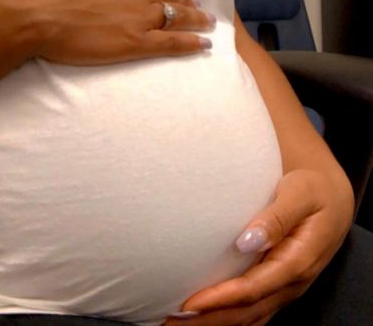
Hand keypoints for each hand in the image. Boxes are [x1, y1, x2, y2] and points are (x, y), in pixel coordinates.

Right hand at [0, 0, 214, 65]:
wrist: (35, 10)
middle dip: (187, 2)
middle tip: (199, 7)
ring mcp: (139, 16)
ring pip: (177, 17)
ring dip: (195, 20)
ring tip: (208, 24)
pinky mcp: (135, 42)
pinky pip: (171, 42)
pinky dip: (191, 43)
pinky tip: (204, 45)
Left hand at [167, 168, 353, 324]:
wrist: (332, 200)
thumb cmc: (312, 191)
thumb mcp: (300, 194)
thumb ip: (277, 216)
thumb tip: (247, 240)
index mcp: (297, 261)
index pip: (254, 288)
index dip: (221, 299)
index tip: (190, 302)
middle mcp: (291, 283)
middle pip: (248, 311)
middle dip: (210, 319)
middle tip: (172, 320)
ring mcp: (285, 289)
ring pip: (249, 317)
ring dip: (215, 323)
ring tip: (178, 322)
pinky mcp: (277, 286)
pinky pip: (253, 311)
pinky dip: (227, 317)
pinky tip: (204, 315)